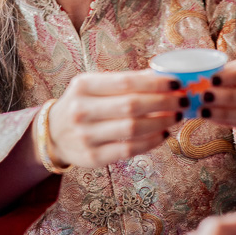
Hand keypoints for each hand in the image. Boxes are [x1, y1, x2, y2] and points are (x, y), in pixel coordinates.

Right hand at [45, 70, 182, 168]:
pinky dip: (151, 142)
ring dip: (161, 122)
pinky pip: (128, 150)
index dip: (154, 83)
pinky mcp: (92, 157)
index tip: (176, 83)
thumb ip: (126, 82)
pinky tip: (163, 134)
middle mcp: (81, 110)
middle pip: (131, 105)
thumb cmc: (84, 104)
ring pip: (132, 129)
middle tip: (182, 101)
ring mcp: (85, 136)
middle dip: (163, 102)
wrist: (54, 134)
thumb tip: (164, 77)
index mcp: (83, 86)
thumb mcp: (95, 86)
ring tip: (175, 116)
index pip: (126, 82)